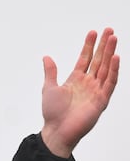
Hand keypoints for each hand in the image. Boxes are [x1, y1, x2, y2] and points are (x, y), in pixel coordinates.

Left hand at [40, 28, 119, 157]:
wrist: (56, 130)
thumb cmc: (52, 112)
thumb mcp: (49, 88)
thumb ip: (51, 72)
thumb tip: (46, 57)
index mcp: (76, 79)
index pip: (85, 58)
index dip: (89, 46)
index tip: (93, 32)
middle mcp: (88, 83)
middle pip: (98, 60)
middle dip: (104, 45)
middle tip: (109, 30)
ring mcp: (96, 91)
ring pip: (106, 68)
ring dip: (110, 53)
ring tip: (113, 38)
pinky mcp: (101, 100)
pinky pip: (110, 83)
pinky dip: (113, 70)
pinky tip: (115, 58)